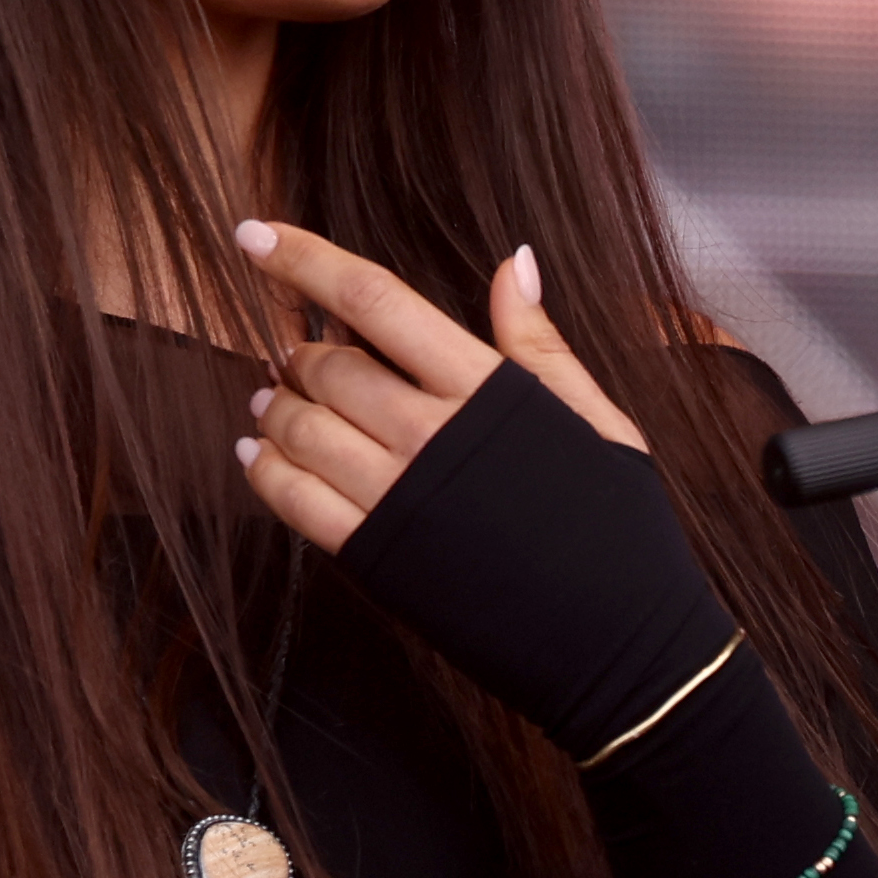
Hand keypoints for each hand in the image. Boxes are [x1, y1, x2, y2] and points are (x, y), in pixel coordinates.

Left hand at [232, 218, 649, 550]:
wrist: (622, 642)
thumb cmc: (619, 527)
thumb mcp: (597, 419)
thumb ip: (540, 343)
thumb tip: (513, 262)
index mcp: (487, 390)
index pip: (376, 301)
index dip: (305, 261)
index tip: (254, 235)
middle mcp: (432, 435)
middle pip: (326, 365)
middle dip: (300, 354)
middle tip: (297, 358)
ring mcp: (398, 496)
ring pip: (298, 427)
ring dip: (276, 407)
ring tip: (277, 403)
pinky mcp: (374, 555)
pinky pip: (290, 498)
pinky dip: (264, 469)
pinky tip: (262, 455)